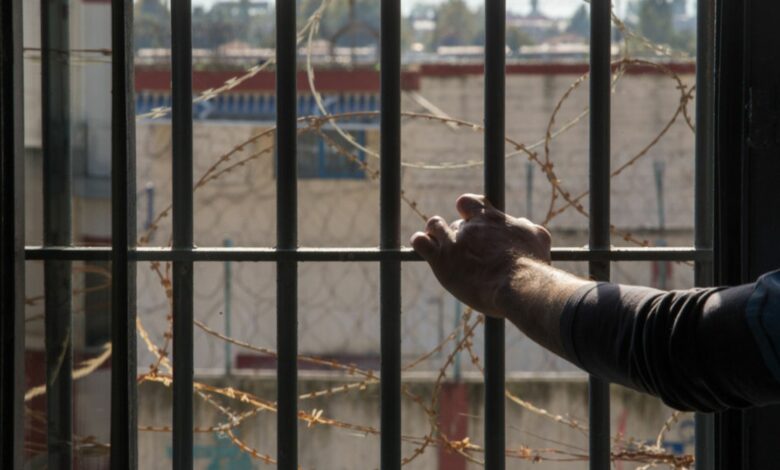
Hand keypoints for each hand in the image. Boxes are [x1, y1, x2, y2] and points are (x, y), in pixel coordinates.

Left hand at [410, 194, 551, 317]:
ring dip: (435, 233)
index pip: (469, 202)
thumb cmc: (532, 265)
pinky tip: (423, 247)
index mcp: (491, 219)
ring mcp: (453, 242)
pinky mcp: (441, 259)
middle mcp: (470, 227)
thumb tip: (521, 222)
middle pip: (453, 222)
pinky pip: (420, 242)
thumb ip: (525, 228)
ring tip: (440, 246)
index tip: (470, 220)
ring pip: (434, 226)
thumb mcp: (538, 238)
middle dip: (456, 234)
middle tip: (462, 249)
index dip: (466, 210)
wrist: (518, 285)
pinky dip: (420, 242)